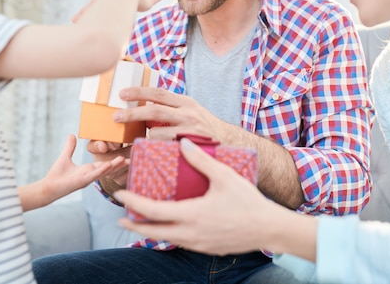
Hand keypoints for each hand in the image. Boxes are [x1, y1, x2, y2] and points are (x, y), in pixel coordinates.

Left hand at [21, 134, 128, 210]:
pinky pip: (94, 175)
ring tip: (125, 160)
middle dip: (120, 164)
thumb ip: (70, 147)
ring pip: (104, 171)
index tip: (125, 155)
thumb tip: (71, 134)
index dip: (115, 160)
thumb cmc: (56, 175)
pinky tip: (110, 164)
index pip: (104, 164)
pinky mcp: (81, 182)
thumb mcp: (65, 157)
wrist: (47, 187)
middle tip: (132, 159)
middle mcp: (90, 175)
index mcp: (88, 169)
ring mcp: (87, 179)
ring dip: (114, 166)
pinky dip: (102, 170)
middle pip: (108, 168)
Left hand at [113, 87, 226, 140]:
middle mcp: (187, 113)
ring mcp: (189, 130)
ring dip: (143, 138)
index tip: (122, 93)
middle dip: (132, 113)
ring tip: (133, 142)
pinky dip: (154, 150)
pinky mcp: (189, 146)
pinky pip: (165, 148)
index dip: (139, 92)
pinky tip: (148, 153)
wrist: (231, 141)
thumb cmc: (206, 127)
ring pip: (157, 133)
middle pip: (154, 111)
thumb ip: (173, 108)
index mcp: (185, 102)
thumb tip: (146, 107)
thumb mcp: (192, 110)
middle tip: (115, 117)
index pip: (159, 93)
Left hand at [115, 139, 287, 255]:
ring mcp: (199, 244)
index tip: (120, 195)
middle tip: (121, 217)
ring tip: (141, 222)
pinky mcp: (207, 249)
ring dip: (150, 231)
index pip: (154, 211)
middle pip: (153, 232)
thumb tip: (184, 142)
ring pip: (167, 240)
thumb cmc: (248, 201)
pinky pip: (181, 243)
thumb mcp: (225, 176)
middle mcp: (191, 233)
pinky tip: (170, 228)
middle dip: (135, 225)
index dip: (134, 203)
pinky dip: (169, 235)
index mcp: (192, 215)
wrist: (269, 229)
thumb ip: (202, 160)